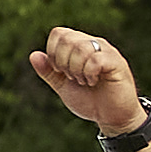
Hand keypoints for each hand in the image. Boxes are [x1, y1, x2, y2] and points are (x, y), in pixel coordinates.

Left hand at [26, 31, 143, 131]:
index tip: (61, 72)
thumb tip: (34, 55)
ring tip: (84, 81)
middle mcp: (95, 44)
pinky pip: (95, 59)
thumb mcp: (63, 86)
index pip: (59, 33)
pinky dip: (88, 73)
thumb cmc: (91, 101)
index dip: (53, 52)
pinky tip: (93, 82)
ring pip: (81, 48)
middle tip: (73, 78)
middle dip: (63, 62)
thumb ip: (49, 72)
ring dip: (76, 69)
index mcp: (81, 46)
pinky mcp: (117, 63)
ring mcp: (107, 52)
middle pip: (67, 38)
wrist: (112, 118)